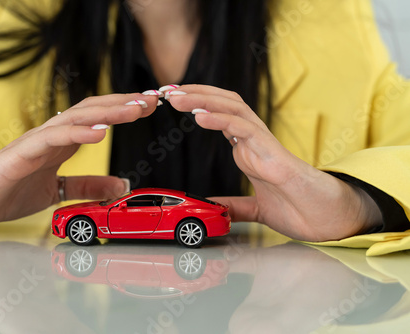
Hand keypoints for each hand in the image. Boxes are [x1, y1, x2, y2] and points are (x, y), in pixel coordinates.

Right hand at [0, 93, 158, 223]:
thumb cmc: (10, 189)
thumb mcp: (58, 190)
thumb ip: (87, 186)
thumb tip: (121, 185)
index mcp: (61, 142)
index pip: (96, 118)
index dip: (122, 110)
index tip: (149, 106)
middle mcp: (51, 135)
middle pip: (91, 111)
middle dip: (123, 104)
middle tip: (152, 100)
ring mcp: (35, 142)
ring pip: (74, 119)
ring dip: (107, 112)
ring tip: (134, 110)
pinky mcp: (20, 155)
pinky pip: (50, 139)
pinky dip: (76, 133)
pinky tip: (99, 131)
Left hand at [167, 85, 381, 240]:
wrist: (327, 220)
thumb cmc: (298, 208)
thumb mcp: (255, 207)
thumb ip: (234, 205)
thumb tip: (213, 207)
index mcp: (248, 150)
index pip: (220, 116)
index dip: (197, 105)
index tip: (173, 101)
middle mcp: (254, 141)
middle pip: (223, 104)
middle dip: (194, 94)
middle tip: (167, 91)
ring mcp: (264, 144)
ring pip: (232, 109)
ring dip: (202, 100)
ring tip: (176, 96)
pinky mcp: (273, 153)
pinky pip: (244, 129)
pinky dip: (221, 119)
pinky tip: (200, 115)